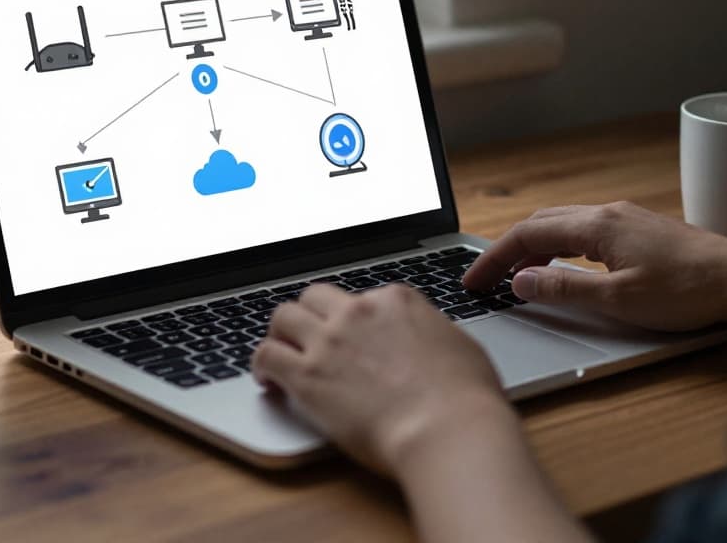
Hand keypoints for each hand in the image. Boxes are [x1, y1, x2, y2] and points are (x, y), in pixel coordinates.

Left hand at [252, 282, 510, 473]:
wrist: (447, 429)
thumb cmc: (465, 399)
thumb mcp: (460, 347)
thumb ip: (433, 335)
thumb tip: (429, 343)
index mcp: (396, 301)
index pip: (360, 296)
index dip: (352, 318)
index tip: (350, 336)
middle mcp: (358, 312)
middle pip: (315, 296)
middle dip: (309, 315)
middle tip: (307, 336)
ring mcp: (330, 341)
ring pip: (283, 317)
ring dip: (279, 334)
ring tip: (279, 352)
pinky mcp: (308, 376)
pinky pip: (266, 355)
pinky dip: (261, 365)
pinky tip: (266, 380)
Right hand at [461, 202, 726, 331]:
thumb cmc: (688, 292)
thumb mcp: (618, 300)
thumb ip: (564, 290)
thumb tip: (522, 282)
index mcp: (598, 225)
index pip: (528, 235)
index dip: (495, 259)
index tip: (474, 281)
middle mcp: (609, 212)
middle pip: (542, 222)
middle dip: (508, 248)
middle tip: (485, 277)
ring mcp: (627, 218)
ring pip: (565, 224)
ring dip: (534, 246)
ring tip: (517, 274)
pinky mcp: (642, 230)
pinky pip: (586, 230)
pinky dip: (561, 246)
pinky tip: (563, 266)